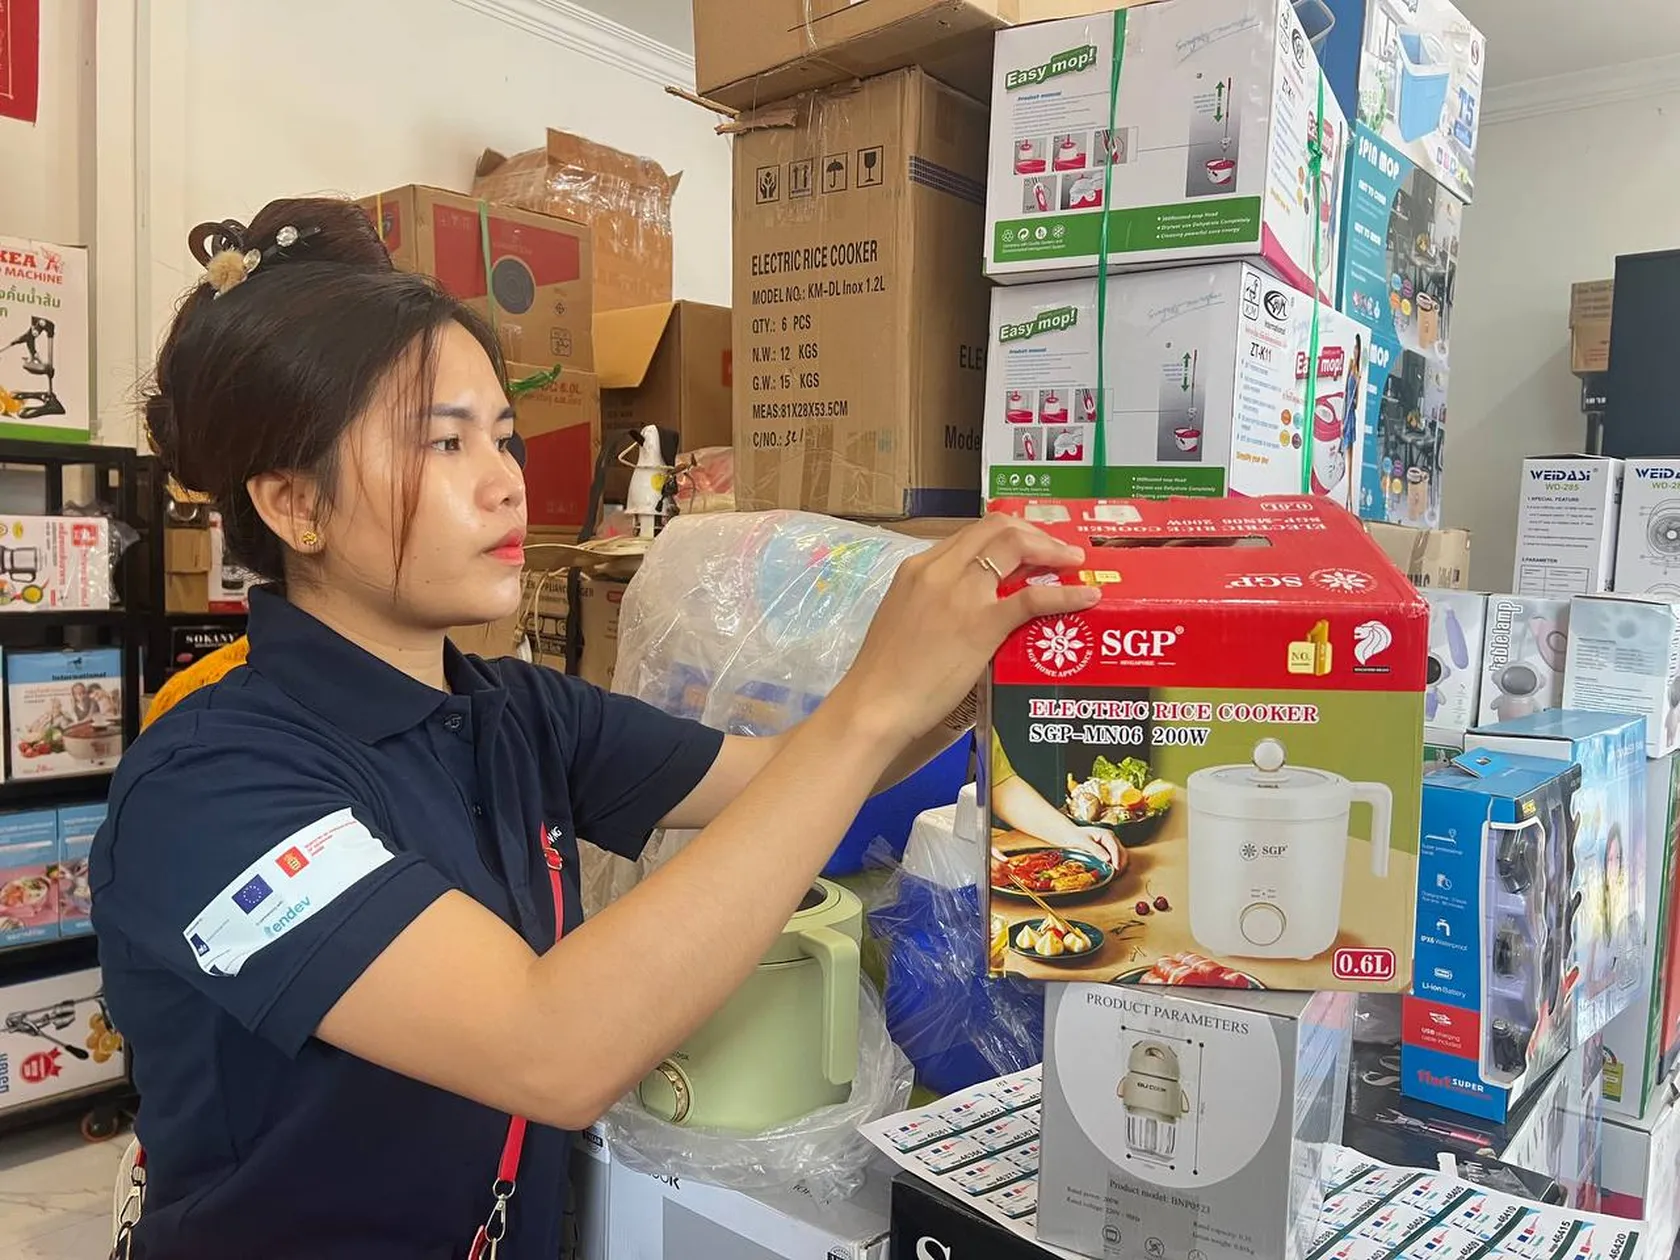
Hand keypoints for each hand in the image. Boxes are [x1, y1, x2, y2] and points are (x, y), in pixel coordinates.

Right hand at [831, 515, 1097, 748]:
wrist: (874, 704)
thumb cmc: (884, 675)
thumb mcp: (904, 618)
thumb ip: (932, 603)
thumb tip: (964, 610)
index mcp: (918, 567)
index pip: (970, 533)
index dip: (1006, 533)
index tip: (1026, 545)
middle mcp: (940, 568)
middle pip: (997, 528)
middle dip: (1033, 532)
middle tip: (1056, 550)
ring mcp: (962, 593)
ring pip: (1015, 546)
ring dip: (1051, 548)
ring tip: (1072, 561)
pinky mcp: (982, 624)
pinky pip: (1033, 598)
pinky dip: (1066, 593)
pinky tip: (1087, 596)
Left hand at [1071, 826, 1125, 874]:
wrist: (1070, 835)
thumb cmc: (1076, 837)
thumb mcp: (1084, 842)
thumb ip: (1095, 849)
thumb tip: (1108, 859)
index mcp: (1107, 835)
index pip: (1115, 848)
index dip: (1117, 859)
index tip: (1116, 869)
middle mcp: (1112, 839)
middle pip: (1122, 853)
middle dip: (1120, 864)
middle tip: (1114, 875)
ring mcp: (1112, 845)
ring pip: (1122, 857)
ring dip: (1119, 866)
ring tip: (1113, 875)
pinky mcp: (1110, 851)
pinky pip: (1116, 859)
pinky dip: (1115, 866)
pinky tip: (1110, 872)